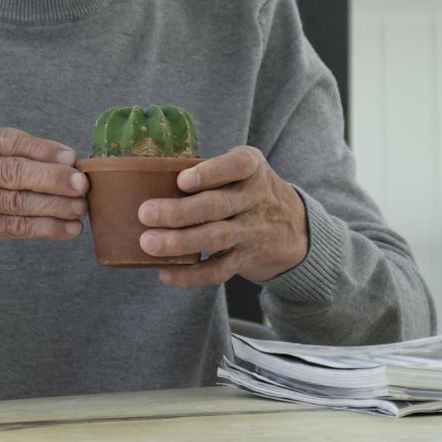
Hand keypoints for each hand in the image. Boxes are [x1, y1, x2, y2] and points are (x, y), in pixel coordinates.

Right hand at [0, 117, 87, 266]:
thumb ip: (8, 152)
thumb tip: (67, 160)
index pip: (5, 140)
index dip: (42, 149)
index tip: (72, 158)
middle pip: (9, 171)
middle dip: (51, 178)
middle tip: (82, 184)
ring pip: (13, 202)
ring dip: (53, 206)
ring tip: (80, 208)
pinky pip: (11, 227)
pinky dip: (44, 228)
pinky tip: (66, 230)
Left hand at [136, 145, 308, 286]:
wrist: (295, 227)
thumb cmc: (248, 189)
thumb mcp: (241, 169)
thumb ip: (208, 170)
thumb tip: (150, 178)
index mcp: (251, 167)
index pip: (236, 166)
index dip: (210, 173)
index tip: (182, 180)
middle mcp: (255, 198)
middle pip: (217, 206)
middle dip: (179, 212)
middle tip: (145, 213)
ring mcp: (252, 230)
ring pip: (216, 238)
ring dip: (179, 242)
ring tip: (148, 243)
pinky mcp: (246, 258)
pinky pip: (219, 270)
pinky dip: (191, 275)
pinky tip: (166, 273)